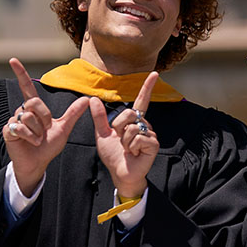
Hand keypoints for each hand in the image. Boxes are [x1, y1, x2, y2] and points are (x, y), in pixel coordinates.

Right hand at [2, 58, 88, 196]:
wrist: (39, 162)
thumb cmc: (49, 145)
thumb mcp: (64, 128)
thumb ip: (74, 113)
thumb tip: (88, 99)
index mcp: (35, 109)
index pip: (28, 88)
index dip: (21, 74)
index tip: (14, 60)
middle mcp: (23, 111)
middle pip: (34, 103)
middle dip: (44, 118)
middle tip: (46, 129)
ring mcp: (14, 121)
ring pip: (29, 117)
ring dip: (38, 131)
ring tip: (38, 138)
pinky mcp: (8, 131)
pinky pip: (21, 128)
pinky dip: (31, 137)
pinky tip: (31, 142)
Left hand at [89, 72, 159, 197]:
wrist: (119, 173)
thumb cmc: (113, 155)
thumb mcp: (102, 134)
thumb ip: (99, 117)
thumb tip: (92, 99)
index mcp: (134, 121)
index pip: (141, 101)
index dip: (147, 87)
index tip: (154, 74)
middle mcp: (144, 125)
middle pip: (130, 114)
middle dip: (118, 127)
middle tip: (120, 140)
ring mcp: (151, 134)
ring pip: (132, 127)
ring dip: (124, 140)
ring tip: (127, 149)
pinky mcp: (153, 144)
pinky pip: (138, 138)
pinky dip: (131, 146)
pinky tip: (134, 153)